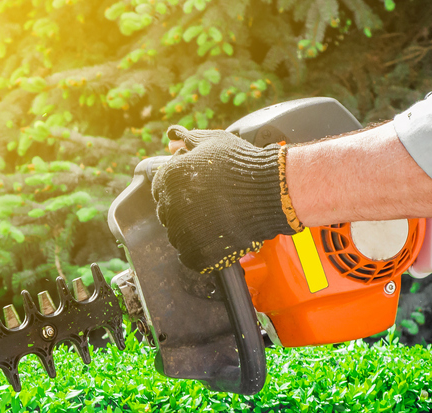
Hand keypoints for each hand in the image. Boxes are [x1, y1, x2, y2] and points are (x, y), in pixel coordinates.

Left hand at [151, 127, 302, 273]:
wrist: (271, 190)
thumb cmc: (243, 164)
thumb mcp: (214, 141)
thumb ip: (188, 139)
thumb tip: (172, 136)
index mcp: (169, 178)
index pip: (160, 189)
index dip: (179, 190)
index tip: (197, 191)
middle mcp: (171, 205)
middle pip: (168, 214)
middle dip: (184, 210)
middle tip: (210, 206)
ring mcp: (183, 232)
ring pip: (178, 236)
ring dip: (192, 231)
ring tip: (216, 221)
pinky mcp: (197, 252)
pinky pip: (189, 257)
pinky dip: (200, 252)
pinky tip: (215, 240)